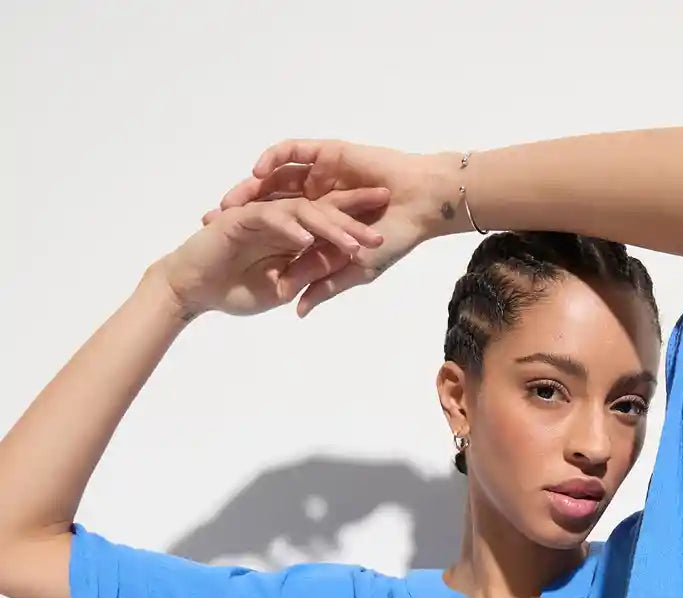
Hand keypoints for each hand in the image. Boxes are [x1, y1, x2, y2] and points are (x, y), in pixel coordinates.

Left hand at [201, 139, 459, 316]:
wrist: (419, 206)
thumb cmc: (392, 240)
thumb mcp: (352, 269)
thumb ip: (322, 285)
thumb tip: (295, 310)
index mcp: (318, 225)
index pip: (276, 231)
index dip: (249, 240)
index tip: (221, 251)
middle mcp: (314, 197)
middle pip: (268, 202)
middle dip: (240, 211)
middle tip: (212, 222)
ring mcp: (320, 174)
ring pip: (276, 179)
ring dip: (250, 187)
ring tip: (230, 201)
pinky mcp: (328, 154)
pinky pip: (295, 152)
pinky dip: (275, 159)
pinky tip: (258, 172)